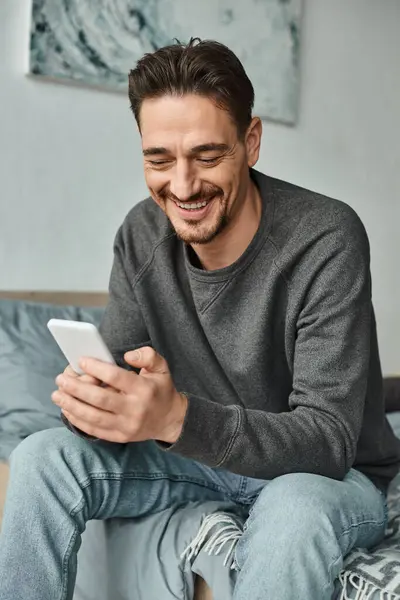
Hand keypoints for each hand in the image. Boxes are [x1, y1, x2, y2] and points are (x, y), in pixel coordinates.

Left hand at [52, 347, 187, 443]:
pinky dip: (78, 420)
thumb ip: (148, 355)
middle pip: (100, 399)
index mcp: (144, 390)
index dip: (97, 368)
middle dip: (77, 388)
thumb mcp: (161, 368)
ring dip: (72, 405)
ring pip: (94, 417)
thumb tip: (127, 355)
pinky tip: (67, 409)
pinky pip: (95, 430)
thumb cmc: (160, 389)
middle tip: (60, 379)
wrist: (169, 420)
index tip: (81, 360)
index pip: (117, 378)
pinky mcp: (120, 437)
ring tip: (57, 395)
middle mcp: (135, 409)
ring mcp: (127, 426)